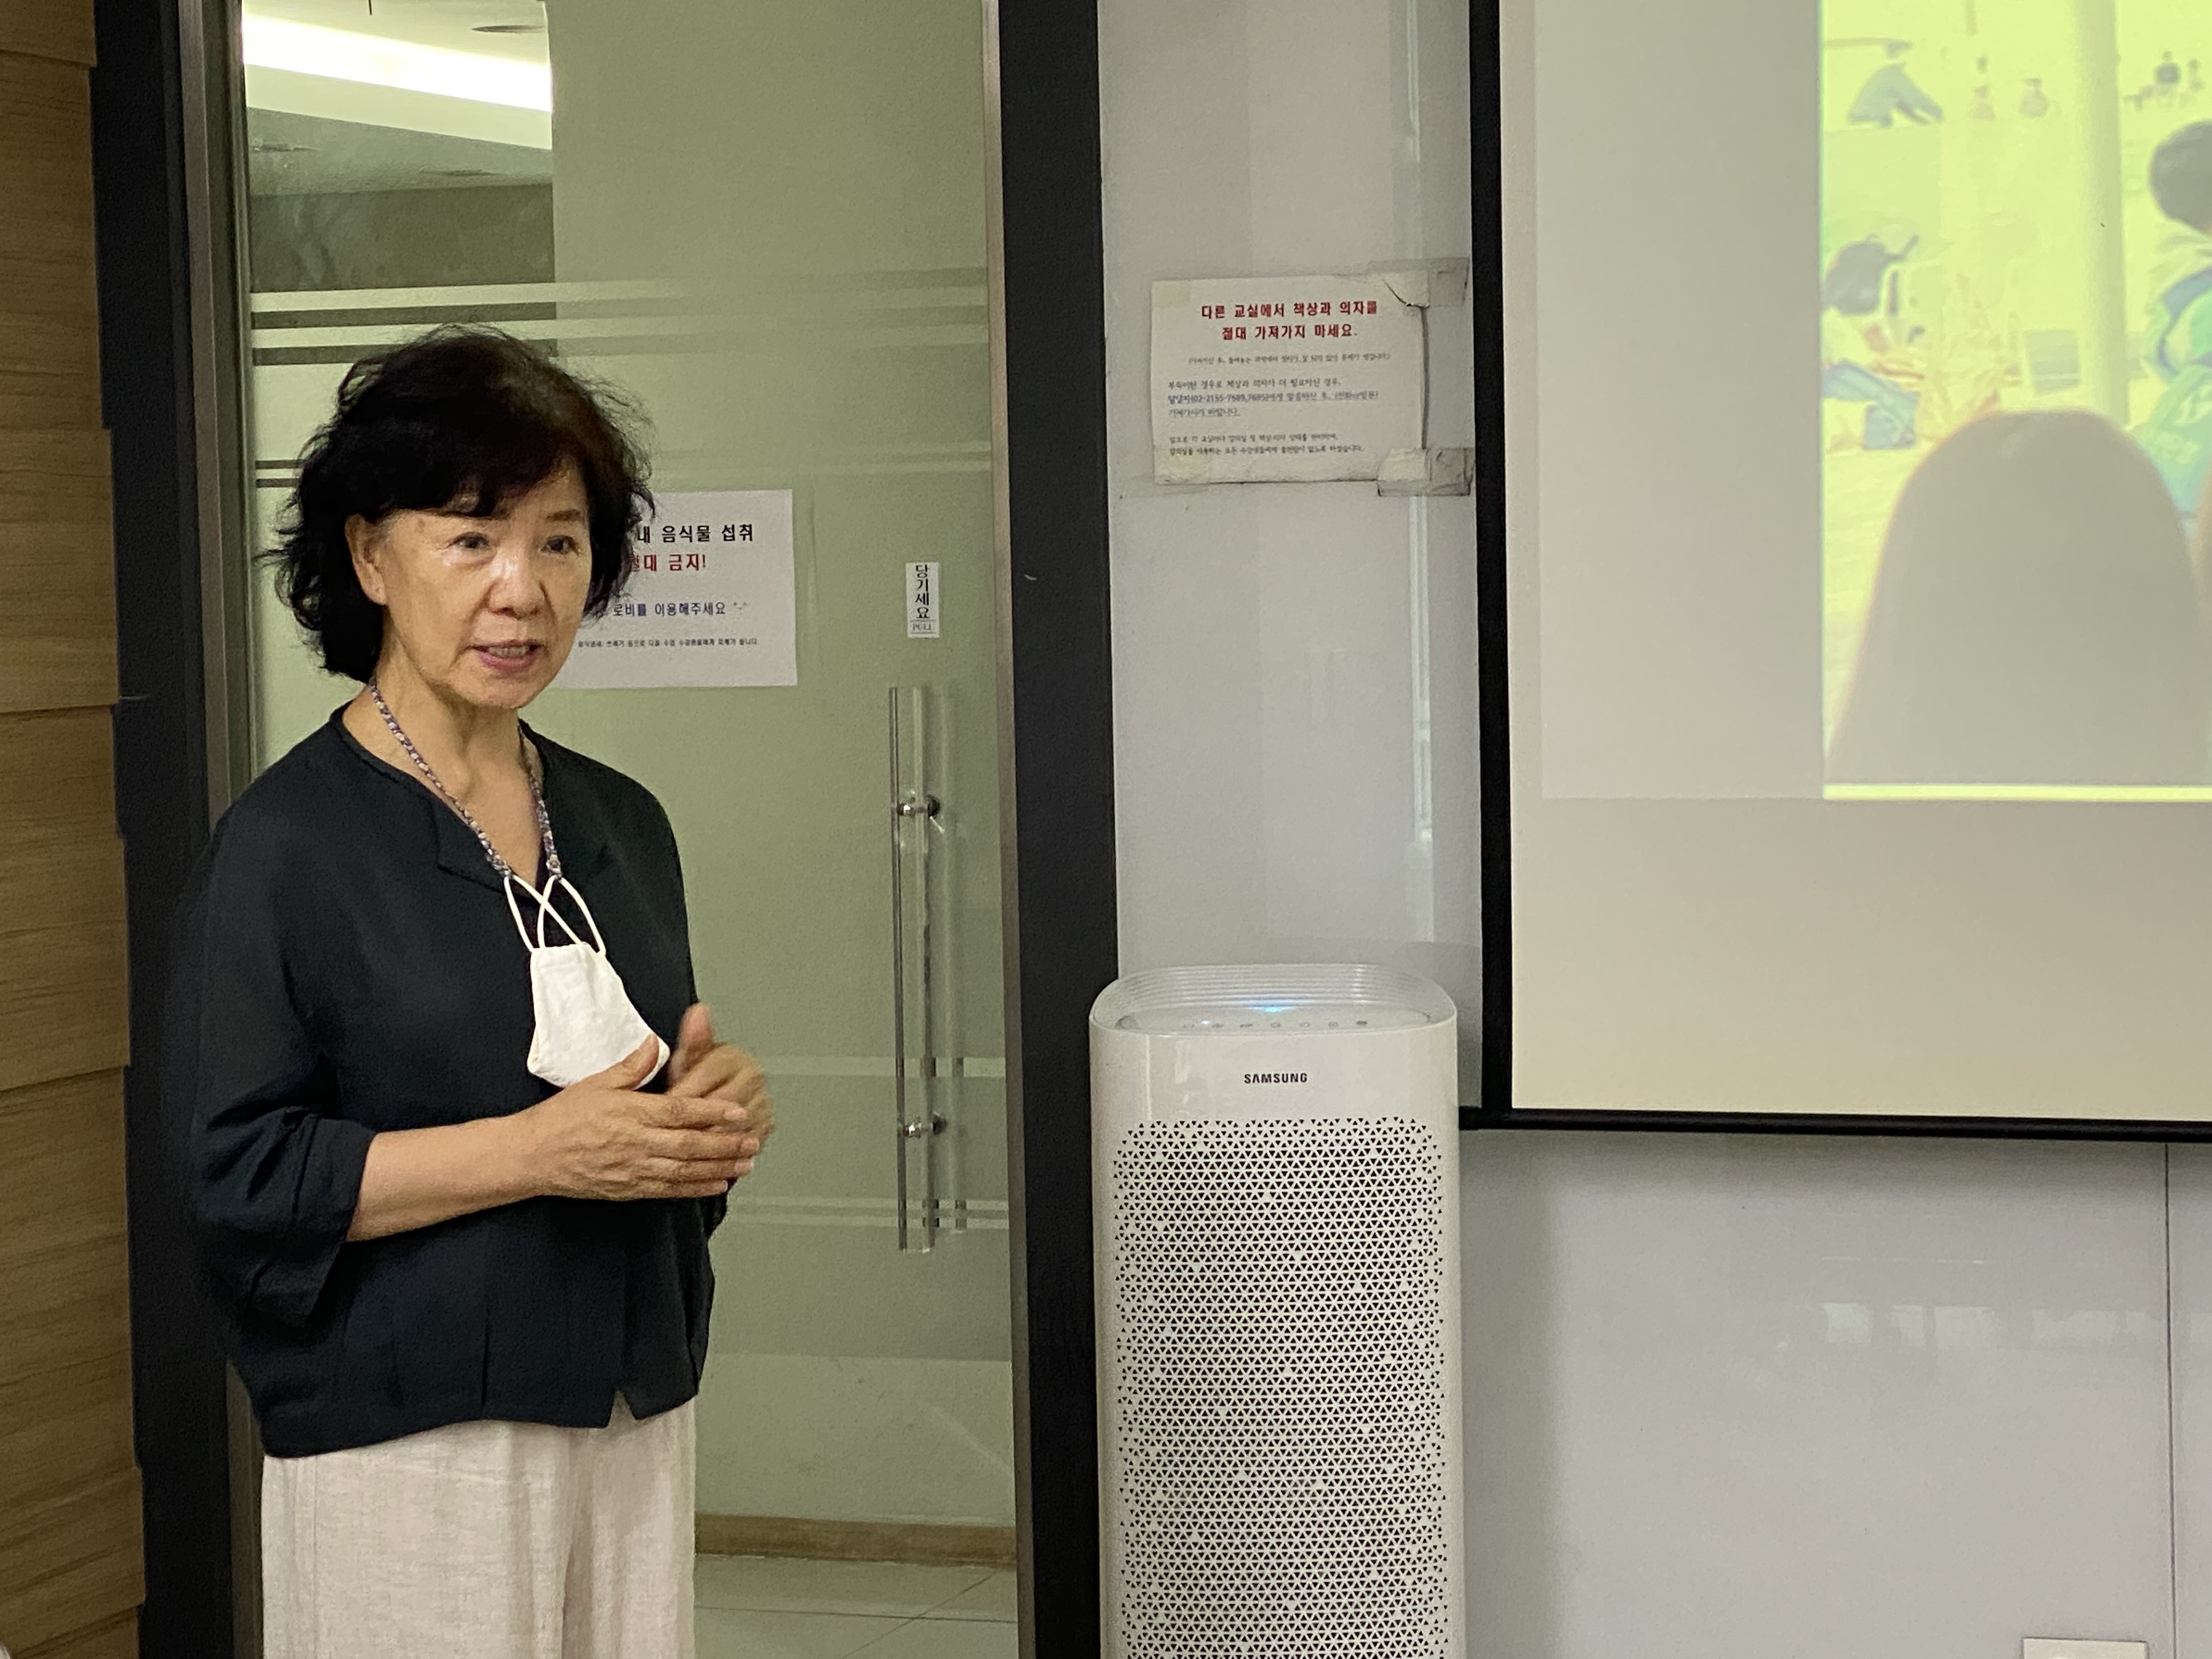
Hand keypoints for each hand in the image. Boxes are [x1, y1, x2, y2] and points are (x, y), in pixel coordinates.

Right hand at [522, 1035, 755, 1201]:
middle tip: (753, 1141)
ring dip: (719, 1167)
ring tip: (745, 1163)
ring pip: (685, 1170)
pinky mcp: (629, 1189)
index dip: (713, 1113)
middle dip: (726, 1144)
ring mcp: (633, 1169)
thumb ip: (631, 1066)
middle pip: (690, 1145)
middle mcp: (636, 1143)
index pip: (680, 1112)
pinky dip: (696, 1188)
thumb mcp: (596, 1083)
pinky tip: (717, 1183)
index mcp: (631, 1113)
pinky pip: (669, 1190)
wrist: (533, 1156)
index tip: (738, 1112)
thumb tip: (655, 1043)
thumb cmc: (562, 1118)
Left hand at [666, 1004, 775, 1168]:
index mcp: (735, 1058)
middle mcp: (754, 1079)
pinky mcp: (765, 1125)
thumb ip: (693, 1038)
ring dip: (709, 1144)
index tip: (662, 1110)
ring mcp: (762, 1103)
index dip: (681, 1098)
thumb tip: (699, 1012)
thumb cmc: (700, 1073)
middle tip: (670, 1137)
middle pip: (721, 1108)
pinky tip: (708, 1162)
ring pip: (734, 1129)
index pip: (707, 1081)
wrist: (720, 1089)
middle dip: (694, 1124)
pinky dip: (726, 1156)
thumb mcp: (690, 1055)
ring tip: (686, 1154)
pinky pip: (744, 1145)